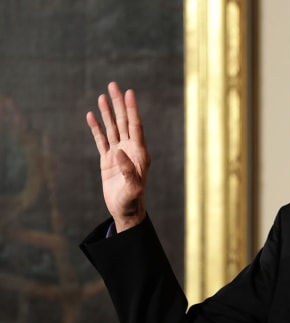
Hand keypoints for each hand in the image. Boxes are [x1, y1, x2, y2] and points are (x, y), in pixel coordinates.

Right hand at [86, 82, 149, 231]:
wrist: (126, 211)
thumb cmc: (132, 201)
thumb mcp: (132, 189)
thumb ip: (128, 172)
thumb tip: (119, 153)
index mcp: (139, 154)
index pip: (135, 127)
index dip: (132, 110)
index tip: (129, 93)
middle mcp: (130, 150)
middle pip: (124, 122)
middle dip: (119, 104)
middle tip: (114, 85)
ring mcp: (119, 154)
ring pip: (113, 128)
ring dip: (108, 112)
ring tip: (103, 96)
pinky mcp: (108, 160)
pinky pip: (101, 140)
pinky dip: (96, 128)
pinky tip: (91, 116)